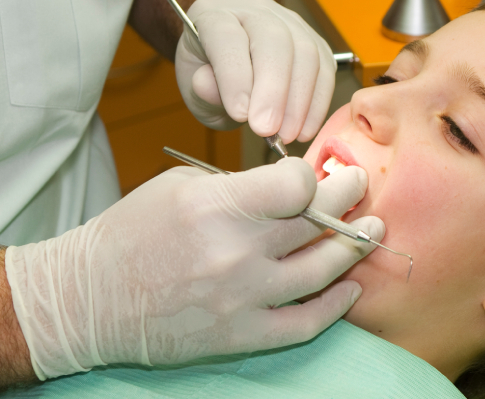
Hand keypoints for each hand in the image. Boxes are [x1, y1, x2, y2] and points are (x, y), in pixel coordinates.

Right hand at [5, 158, 381, 378]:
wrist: (90, 299)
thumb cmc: (132, 232)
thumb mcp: (180, 186)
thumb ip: (240, 184)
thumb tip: (293, 184)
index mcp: (216, 206)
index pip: (297, 184)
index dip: (313, 173)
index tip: (313, 172)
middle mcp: (235, 252)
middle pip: (317, 221)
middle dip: (348, 196)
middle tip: (359, 186)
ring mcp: (242, 298)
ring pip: (322, 271)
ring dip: (355, 247)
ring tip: (372, 229)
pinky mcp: (241, 335)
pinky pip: (305, 323)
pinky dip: (335, 306)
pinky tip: (350, 287)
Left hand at [175, 0, 335, 141]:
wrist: (234, 68)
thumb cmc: (212, 79)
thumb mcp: (194, 91)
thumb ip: (202, 92)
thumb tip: (212, 89)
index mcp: (213, 15)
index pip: (226, 36)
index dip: (235, 76)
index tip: (240, 114)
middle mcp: (253, 10)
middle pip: (273, 39)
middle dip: (273, 89)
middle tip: (267, 129)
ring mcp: (289, 22)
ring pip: (305, 52)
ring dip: (299, 101)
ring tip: (287, 135)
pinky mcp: (315, 42)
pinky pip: (325, 69)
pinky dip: (317, 103)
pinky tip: (304, 129)